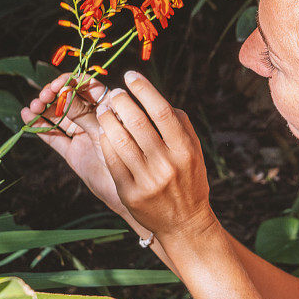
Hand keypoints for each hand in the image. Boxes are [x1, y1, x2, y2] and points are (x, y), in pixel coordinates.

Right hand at [21, 74, 134, 220]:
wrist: (130, 194)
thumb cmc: (127, 160)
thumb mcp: (105, 133)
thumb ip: (86, 115)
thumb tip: (65, 92)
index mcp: (110, 110)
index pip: (88, 88)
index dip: (72, 82)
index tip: (58, 84)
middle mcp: (96, 120)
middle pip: (70, 99)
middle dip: (55, 95)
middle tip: (43, 97)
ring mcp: (83, 135)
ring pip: (59, 116)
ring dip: (44, 109)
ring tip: (33, 106)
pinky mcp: (72, 152)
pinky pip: (54, 136)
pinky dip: (40, 126)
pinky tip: (26, 115)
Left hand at [95, 70, 215, 240]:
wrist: (185, 223)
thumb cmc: (188, 179)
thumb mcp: (193, 151)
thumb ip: (179, 124)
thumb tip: (152, 96)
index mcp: (185, 149)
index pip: (161, 110)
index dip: (143, 89)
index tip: (130, 76)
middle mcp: (166, 164)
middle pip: (137, 122)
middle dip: (121, 101)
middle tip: (114, 93)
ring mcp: (146, 180)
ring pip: (119, 139)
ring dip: (108, 119)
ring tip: (105, 110)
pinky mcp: (129, 192)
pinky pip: (112, 160)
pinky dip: (106, 141)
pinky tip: (105, 132)